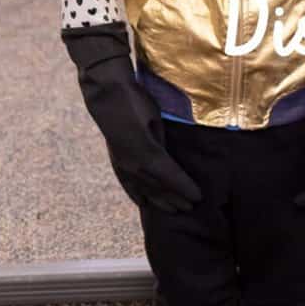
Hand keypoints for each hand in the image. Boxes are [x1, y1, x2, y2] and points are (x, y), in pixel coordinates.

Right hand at [64, 24, 202, 212]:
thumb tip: (170, 160)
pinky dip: (138, 195)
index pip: (171, 177)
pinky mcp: (115, 162)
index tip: (198, 197)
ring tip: (174, 209)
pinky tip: (144, 203)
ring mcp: (122, 165)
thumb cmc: (136, 102)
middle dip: (175, 198)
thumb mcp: (156, 120)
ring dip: (159, 201)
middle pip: (159, 188)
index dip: (185, 188)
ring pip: (143, 190)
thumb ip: (162, 143)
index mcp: (147, 153)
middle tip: (191, 206)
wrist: (106, 95)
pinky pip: (128, 185)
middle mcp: (133, 164)